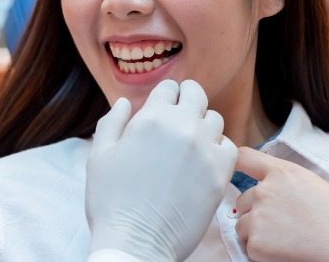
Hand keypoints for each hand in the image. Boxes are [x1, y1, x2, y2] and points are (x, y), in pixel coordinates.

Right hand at [85, 80, 237, 261]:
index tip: (163, 104)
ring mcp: (205, 150)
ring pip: (214, 119)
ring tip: (190, 139)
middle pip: (196, 95)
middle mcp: (182, 127)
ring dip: (202, 123)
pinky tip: (203, 160)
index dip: (165, 94)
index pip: (169, 88)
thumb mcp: (99, 155)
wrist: (135, 241)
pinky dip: (218, 148)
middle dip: (187, 97)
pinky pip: (229, 147)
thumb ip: (112, 123)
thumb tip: (126, 103)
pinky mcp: (220, 174)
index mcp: (151, 118)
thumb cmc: (111, 201)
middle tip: (181, 110)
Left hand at [235, 147, 328, 261]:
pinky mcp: (256, 241)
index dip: (233, 163)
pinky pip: (249, 247)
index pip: (243, 157)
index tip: (229, 169)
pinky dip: (262, 253)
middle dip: (256, 212)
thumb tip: (264, 190)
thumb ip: (283, 183)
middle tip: (284, 224)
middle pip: (243, 199)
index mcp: (282, 172)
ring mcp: (258, 215)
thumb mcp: (312, 185)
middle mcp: (265, 190)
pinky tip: (285, 251)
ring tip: (287, 238)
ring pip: (243, 224)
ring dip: (257, 232)